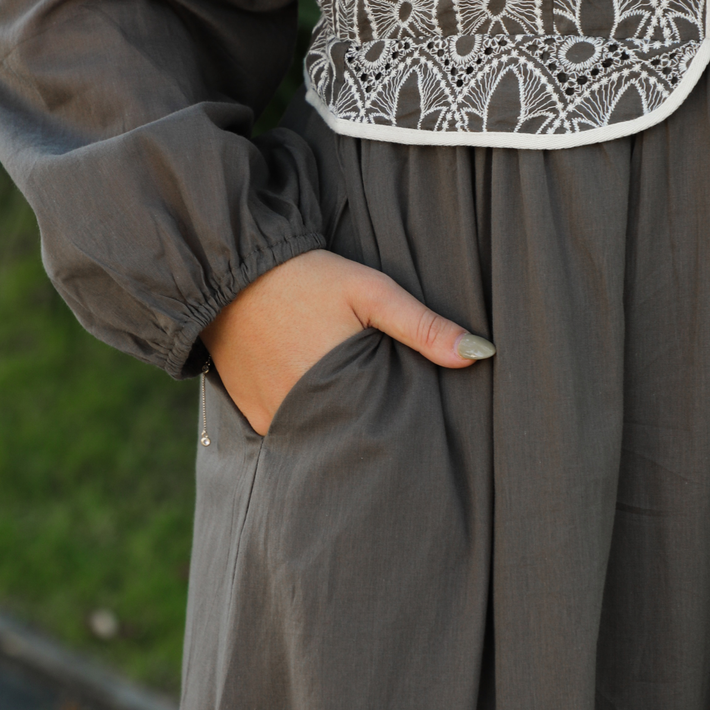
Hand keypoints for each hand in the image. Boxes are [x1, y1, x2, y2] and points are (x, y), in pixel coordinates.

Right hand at [201, 249, 494, 436]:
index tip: (415, 432)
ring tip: (353, 411)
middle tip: (386, 422)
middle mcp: (300, 417)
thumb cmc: (305, 277)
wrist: (229, 268)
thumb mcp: (369, 291)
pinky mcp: (250, 414)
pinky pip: (287, 429)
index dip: (398, 433)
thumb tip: (480, 354)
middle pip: (347, 441)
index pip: (378, 435)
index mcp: (335, 393)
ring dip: (335, 428)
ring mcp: (271, 419)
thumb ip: (422, 325)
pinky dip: (304, 420)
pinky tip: (317, 401)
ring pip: (316, 437)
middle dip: (367, 435)